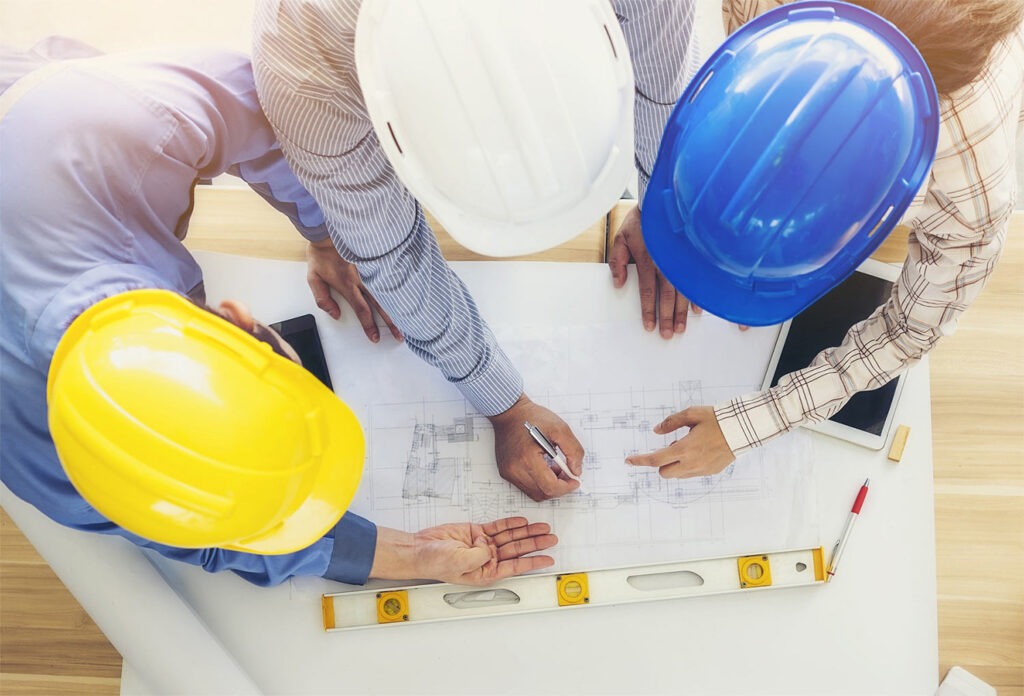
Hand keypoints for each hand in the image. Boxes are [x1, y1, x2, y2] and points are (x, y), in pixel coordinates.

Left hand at [306, 239, 402, 342]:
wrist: (328, 229)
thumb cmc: (321, 253)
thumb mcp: (313, 278)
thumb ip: (323, 299)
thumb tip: (335, 313)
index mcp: (348, 285)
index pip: (362, 310)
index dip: (369, 326)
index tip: (374, 337)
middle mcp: (363, 279)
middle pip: (380, 305)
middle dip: (391, 322)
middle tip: (399, 335)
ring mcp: (371, 269)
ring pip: (388, 292)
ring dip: (398, 307)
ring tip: (408, 319)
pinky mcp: (375, 261)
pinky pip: (389, 276)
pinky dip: (399, 287)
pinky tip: (408, 295)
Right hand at [370, 517, 556, 584]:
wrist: (419, 549)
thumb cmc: (434, 562)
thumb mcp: (459, 562)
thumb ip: (478, 555)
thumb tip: (491, 547)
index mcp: (485, 572)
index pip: (515, 566)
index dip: (533, 561)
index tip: (548, 558)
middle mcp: (487, 559)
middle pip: (517, 550)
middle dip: (535, 543)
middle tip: (551, 539)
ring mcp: (483, 545)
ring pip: (510, 537)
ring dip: (527, 532)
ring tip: (543, 528)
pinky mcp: (477, 532)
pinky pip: (498, 527)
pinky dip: (511, 524)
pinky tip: (522, 521)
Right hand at [489, 394, 583, 500]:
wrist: (509, 412)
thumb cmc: (531, 417)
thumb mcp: (560, 428)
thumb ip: (573, 451)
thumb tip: (576, 470)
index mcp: (527, 458)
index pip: (550, 487)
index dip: (566, 487)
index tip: (575, 480)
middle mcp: (515, 469)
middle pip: (543, 493)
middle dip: (559, 487)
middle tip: (568, 474)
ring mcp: (508, 472)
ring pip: (535, 493)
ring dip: (549, 486)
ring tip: (555, 469)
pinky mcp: (506, 472)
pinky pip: (526, 487)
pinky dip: (539, 482)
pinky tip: (544, 468)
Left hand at [608, 206, 747, 334]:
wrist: (661, 201)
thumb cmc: (640, 221)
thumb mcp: (620, 238)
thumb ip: (617, 262)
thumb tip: (618, 284)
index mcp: (647, 260)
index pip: (648, 291)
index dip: (649, 310)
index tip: (649, 326)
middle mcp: (666, 263)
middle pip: (667, 296)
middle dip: (667, 317)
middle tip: (667, 334)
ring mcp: (679, 260)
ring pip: (682, 291)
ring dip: (681, 312)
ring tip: (681, 328)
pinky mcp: (689, 258)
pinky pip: (694, 280)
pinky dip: (696, 296)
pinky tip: (697, 310)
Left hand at [625, 406, 734, 477]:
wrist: (743, 429)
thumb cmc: (717, 419)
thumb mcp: (691, 414)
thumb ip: (671, 423)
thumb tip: (657, 430)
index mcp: (685, 449)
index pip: (655, 460)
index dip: (640, 460)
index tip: (629, 460)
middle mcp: (692, 463)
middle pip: (664, 472)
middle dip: (661, 462)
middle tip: (671, 447)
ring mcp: (702, 470)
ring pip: (678, 475)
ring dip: (675, 464)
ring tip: (688, 446)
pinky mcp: (711, 472)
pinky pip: (692, 473)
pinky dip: (688, 466)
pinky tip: (698, 452)